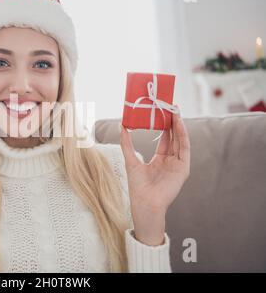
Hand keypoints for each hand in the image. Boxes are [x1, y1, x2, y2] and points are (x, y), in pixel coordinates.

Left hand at [119, 106, 190, 245]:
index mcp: (160, 160)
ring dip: (179, 125)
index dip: (164, 125)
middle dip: (173, 122)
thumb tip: (122, 126)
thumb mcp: (131, 159)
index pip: (165, 138)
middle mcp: (171, 161)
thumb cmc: (137, 186)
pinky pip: (185, 148)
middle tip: (171, 105)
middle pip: (174, 137)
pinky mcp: (183, 168)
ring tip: (175, 111)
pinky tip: (179, 124)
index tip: (163, 111)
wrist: (144, 202)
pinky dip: (183, 135)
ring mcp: (178, 164)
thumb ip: (127, 143)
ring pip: (181, 140)